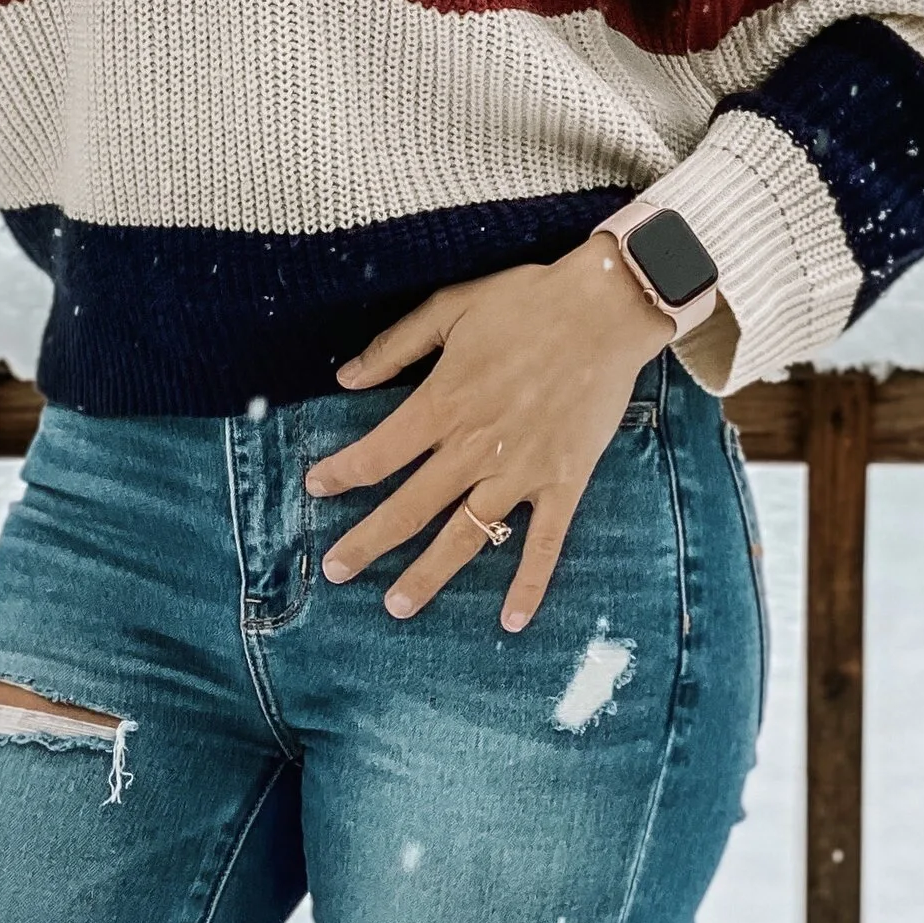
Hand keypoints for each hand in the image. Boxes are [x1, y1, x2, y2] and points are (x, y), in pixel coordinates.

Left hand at [302, 237, 679, 632]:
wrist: (606, 308)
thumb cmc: (527, 301)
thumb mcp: (451, 307)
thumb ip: (396, 345)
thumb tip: (345, 378)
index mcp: (445, 402)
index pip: (378, 453)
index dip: (342, 474)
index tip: (316, 488)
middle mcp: (476, 447)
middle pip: (411, 507)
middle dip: (368, 542)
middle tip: (336, 571)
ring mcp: (522, 471)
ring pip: (466, 535)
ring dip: (429, 574)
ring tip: (398, 606)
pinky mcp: (564, 482)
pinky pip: (544, 543)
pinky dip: (529, 584)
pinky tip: (511, 621)